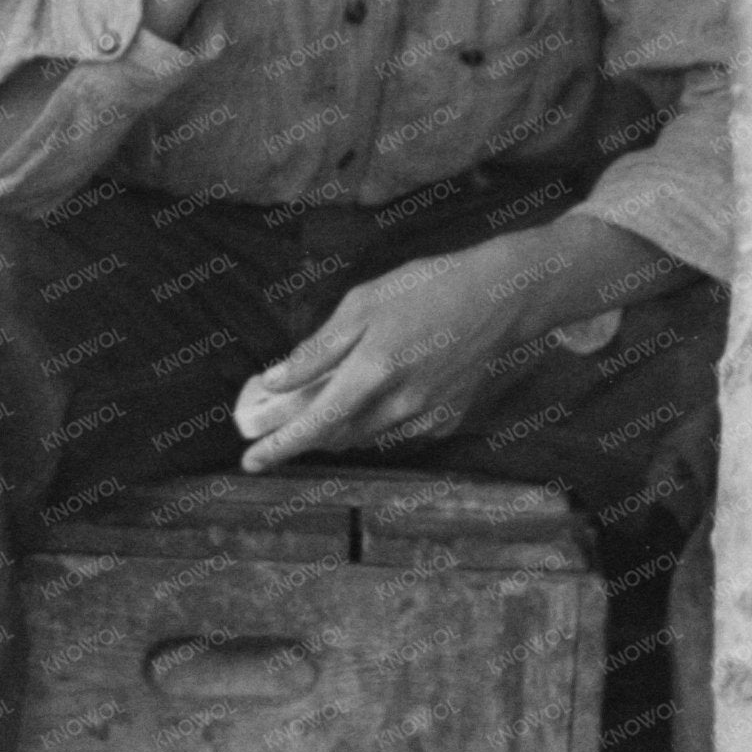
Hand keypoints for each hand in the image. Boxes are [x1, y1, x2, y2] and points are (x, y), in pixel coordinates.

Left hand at [235, 242, 527, 470]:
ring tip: (322, 403)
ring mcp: (425, 417)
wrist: (501, 297)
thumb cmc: (427, 289)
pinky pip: (396, 432)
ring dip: (336, 429)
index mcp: (372, 373)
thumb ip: (318, 349)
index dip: (280, 447)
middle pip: (336, 436)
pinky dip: (374, 422)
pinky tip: (376, 396)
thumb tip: (274, 381)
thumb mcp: (363, 303)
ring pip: (365, 437)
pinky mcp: (445, 419)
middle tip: (277, 422)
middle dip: (303, 434)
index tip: (249, 461)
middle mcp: (398, 406)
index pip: (314, 423)